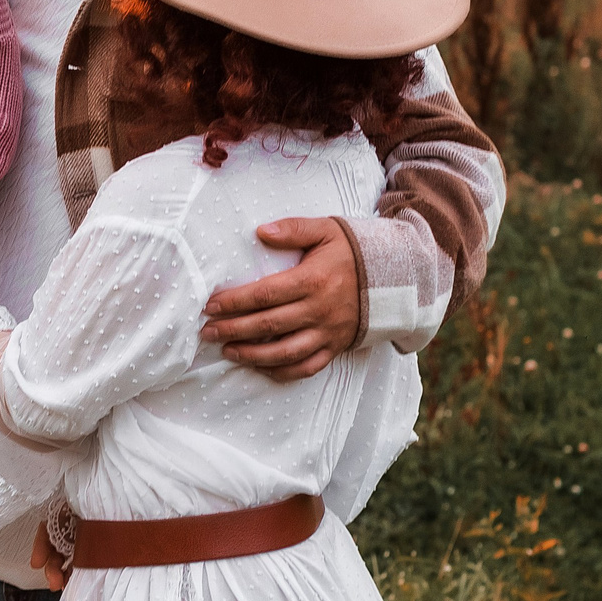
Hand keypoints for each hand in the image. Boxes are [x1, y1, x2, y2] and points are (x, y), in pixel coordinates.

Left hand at [200, 216, 360, 380]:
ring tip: (227, 350)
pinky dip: (281, 372)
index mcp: (313, 280)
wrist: (394, 279)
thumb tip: (261, 231)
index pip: (265, 294)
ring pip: (285, 353)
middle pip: (269, 325)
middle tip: (208, 331)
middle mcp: (319, 310)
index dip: (235, 301)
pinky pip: (306, 368)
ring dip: (252, 355)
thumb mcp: (326, 230)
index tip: (211, 305)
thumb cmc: (351, 251)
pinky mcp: (335, 348)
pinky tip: (259, 366)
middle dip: (233, 329)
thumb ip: (293, 229)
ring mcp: (328, 333)